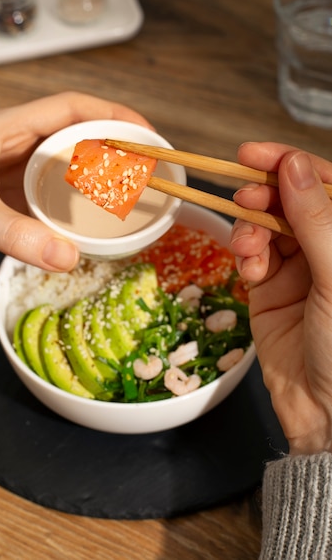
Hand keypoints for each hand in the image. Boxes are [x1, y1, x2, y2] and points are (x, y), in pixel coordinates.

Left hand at [0, 92, 150, 270]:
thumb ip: (19, 236)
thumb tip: (70, 256)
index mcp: (1, 129)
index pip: (68, 107)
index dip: (111, 112)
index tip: (144, 130)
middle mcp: (7, 144)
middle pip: (70, 132)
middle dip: (109, 144)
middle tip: (143, 165)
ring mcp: (4, 170)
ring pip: (60, 163)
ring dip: (91, 173)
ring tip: (124, 190)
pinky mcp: (1, 196)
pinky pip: (45, 192)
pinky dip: (70, 202)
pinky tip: (86, 218)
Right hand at [230, 142, 331, 455]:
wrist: (329, 414)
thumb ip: (316, 219)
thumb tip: (295, 165)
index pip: (324, 185)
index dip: (291, 164)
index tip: (254, 154)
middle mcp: (327, 249)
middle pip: (290, 201)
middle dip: (264, 195)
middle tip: (245, 195)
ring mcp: (299, 269)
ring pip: (266, 227)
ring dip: (251, 229)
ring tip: (248, 247)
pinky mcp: (269, 291)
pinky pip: (251, 258)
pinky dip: (245, 257)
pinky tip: (250, 269)